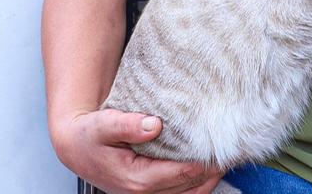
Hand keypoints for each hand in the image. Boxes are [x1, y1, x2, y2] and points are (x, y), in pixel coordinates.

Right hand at [53, 108, 222, 193]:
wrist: (77, 147)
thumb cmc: (90, 136)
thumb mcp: (103, 124)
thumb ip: (128, 124)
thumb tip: (154, 124)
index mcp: (136, 180)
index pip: (181, 173)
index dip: (204, 162)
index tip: (223, 147)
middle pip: (190, 187)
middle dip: (212, 171)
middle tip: (234, 152)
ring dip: (208, 180)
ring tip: (226, 160)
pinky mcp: (149, 192)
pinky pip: (181, 193)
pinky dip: (197, 184)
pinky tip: (208, 168)